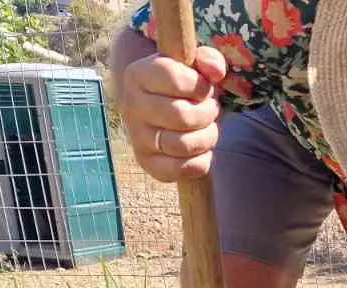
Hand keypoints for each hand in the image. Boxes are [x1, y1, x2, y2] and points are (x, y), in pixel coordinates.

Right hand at [119, 46, 226, 181]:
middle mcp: (131, 105)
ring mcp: (137, 136)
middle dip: (208, 113)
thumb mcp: (194, 65)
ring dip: (208, 137)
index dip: (200, 85)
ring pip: (183, 145)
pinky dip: (201, 162)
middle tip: (210, 110)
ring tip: (207, 128)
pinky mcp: (147, 162)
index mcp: (138, 74)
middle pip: (182, 116)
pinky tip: (201, 150)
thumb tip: (215, 71)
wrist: (159, 108)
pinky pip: (181, 170)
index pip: (173, 77)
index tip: (204, 88)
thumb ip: (209, 59)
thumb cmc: (183, 85)